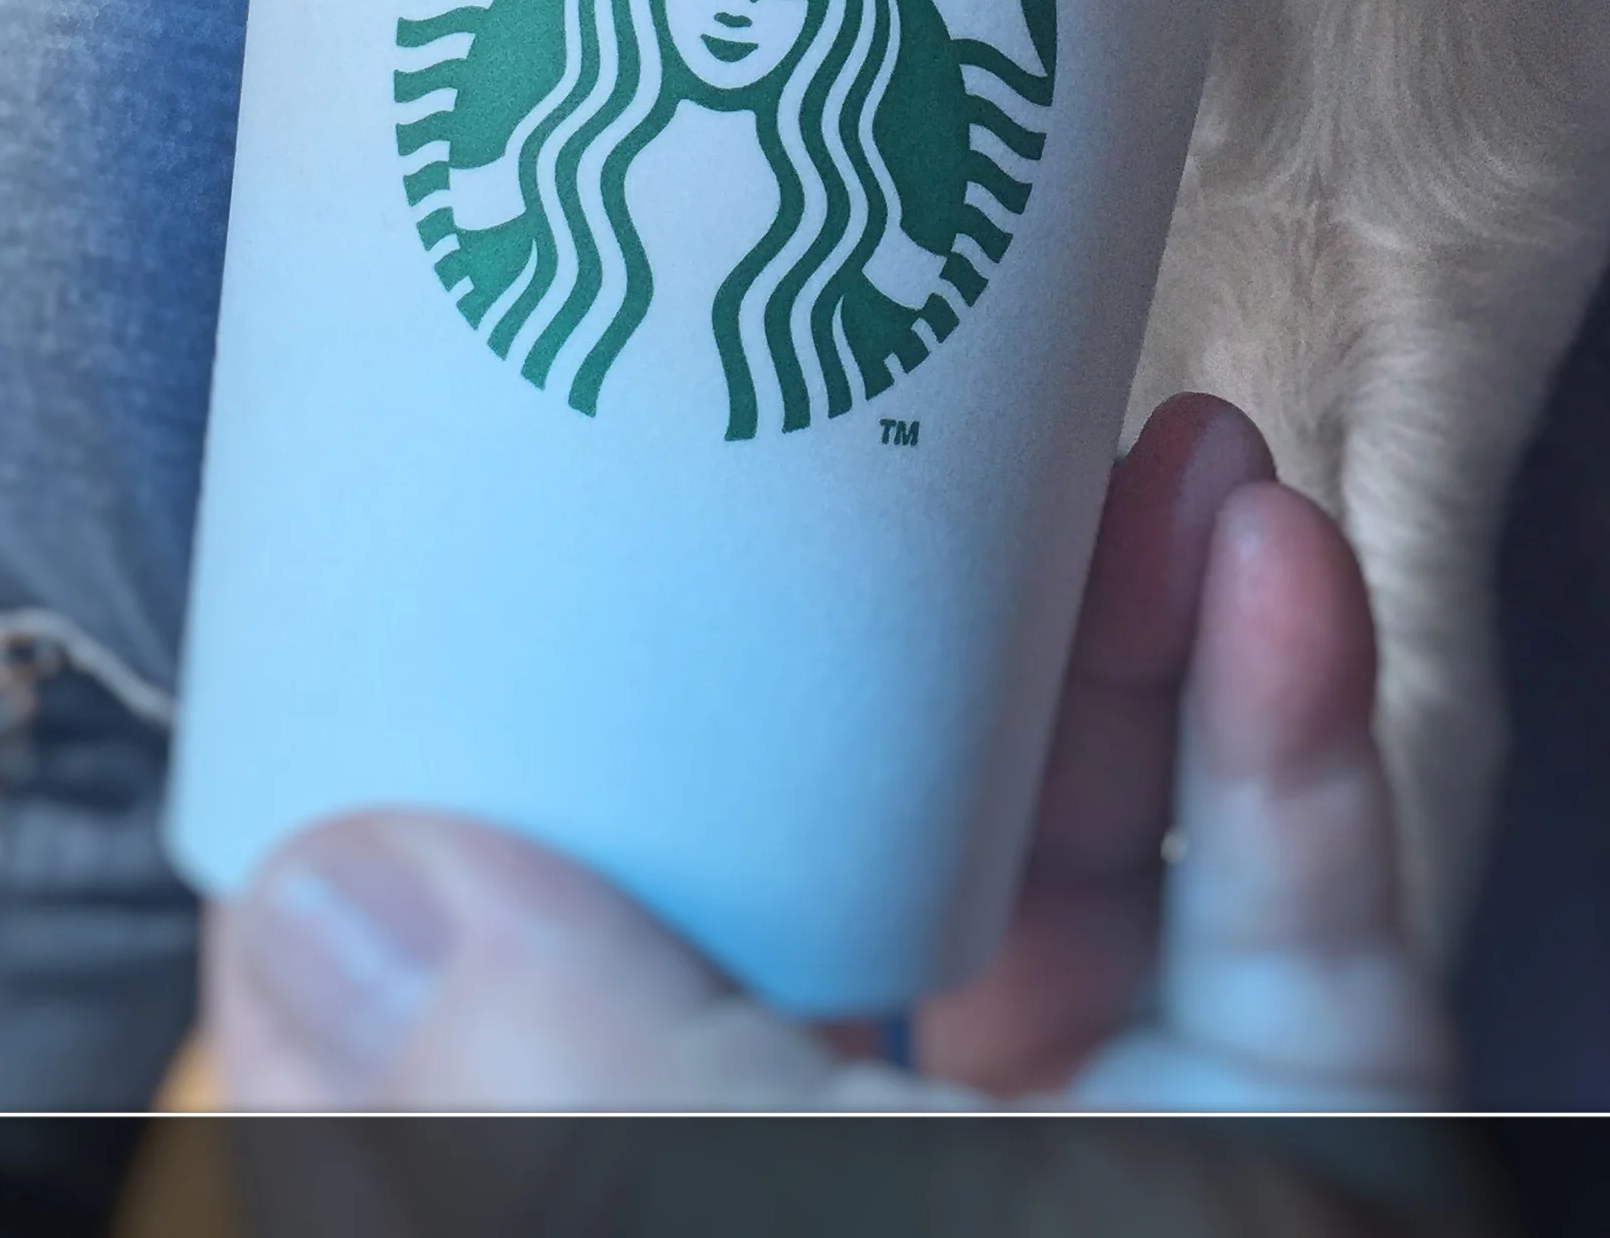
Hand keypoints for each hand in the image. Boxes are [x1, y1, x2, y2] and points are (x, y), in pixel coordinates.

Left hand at [204, 395, 1450, 1109]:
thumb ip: (564, 1110)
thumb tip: (309, 907)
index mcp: (705, 1211)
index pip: (577, 1016)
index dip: (553, 809)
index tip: (551, 584)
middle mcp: (887, 1184)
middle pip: (859, 875)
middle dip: (892, 653)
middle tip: (890, 457)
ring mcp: (1103, 1167)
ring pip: (1087, 856)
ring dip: (1126, 632)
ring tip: (1156, 449)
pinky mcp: (1300, 1134)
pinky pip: (1285, 920)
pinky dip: (1286, 732)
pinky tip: (1275, 563)